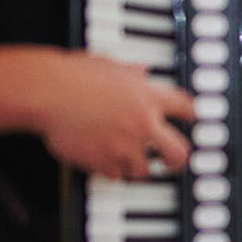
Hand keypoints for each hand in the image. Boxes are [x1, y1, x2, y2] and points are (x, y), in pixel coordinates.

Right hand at [32, 50, 194, 180]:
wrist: (48, 92)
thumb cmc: (73, 75)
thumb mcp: (110, 66)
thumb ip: (130, 73)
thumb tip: (141, 70)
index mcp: (148, 97)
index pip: (186, 107)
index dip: (192, 114)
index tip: (193, 118)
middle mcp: (143, 124)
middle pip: (179, 152)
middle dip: (179, 159)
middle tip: (175, 161)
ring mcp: (125, 146)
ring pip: (145, 170)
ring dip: (140, 167)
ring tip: (134, 164)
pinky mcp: (103, 161)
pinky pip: (116, 176)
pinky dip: (112, 172)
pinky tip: (107, 165)